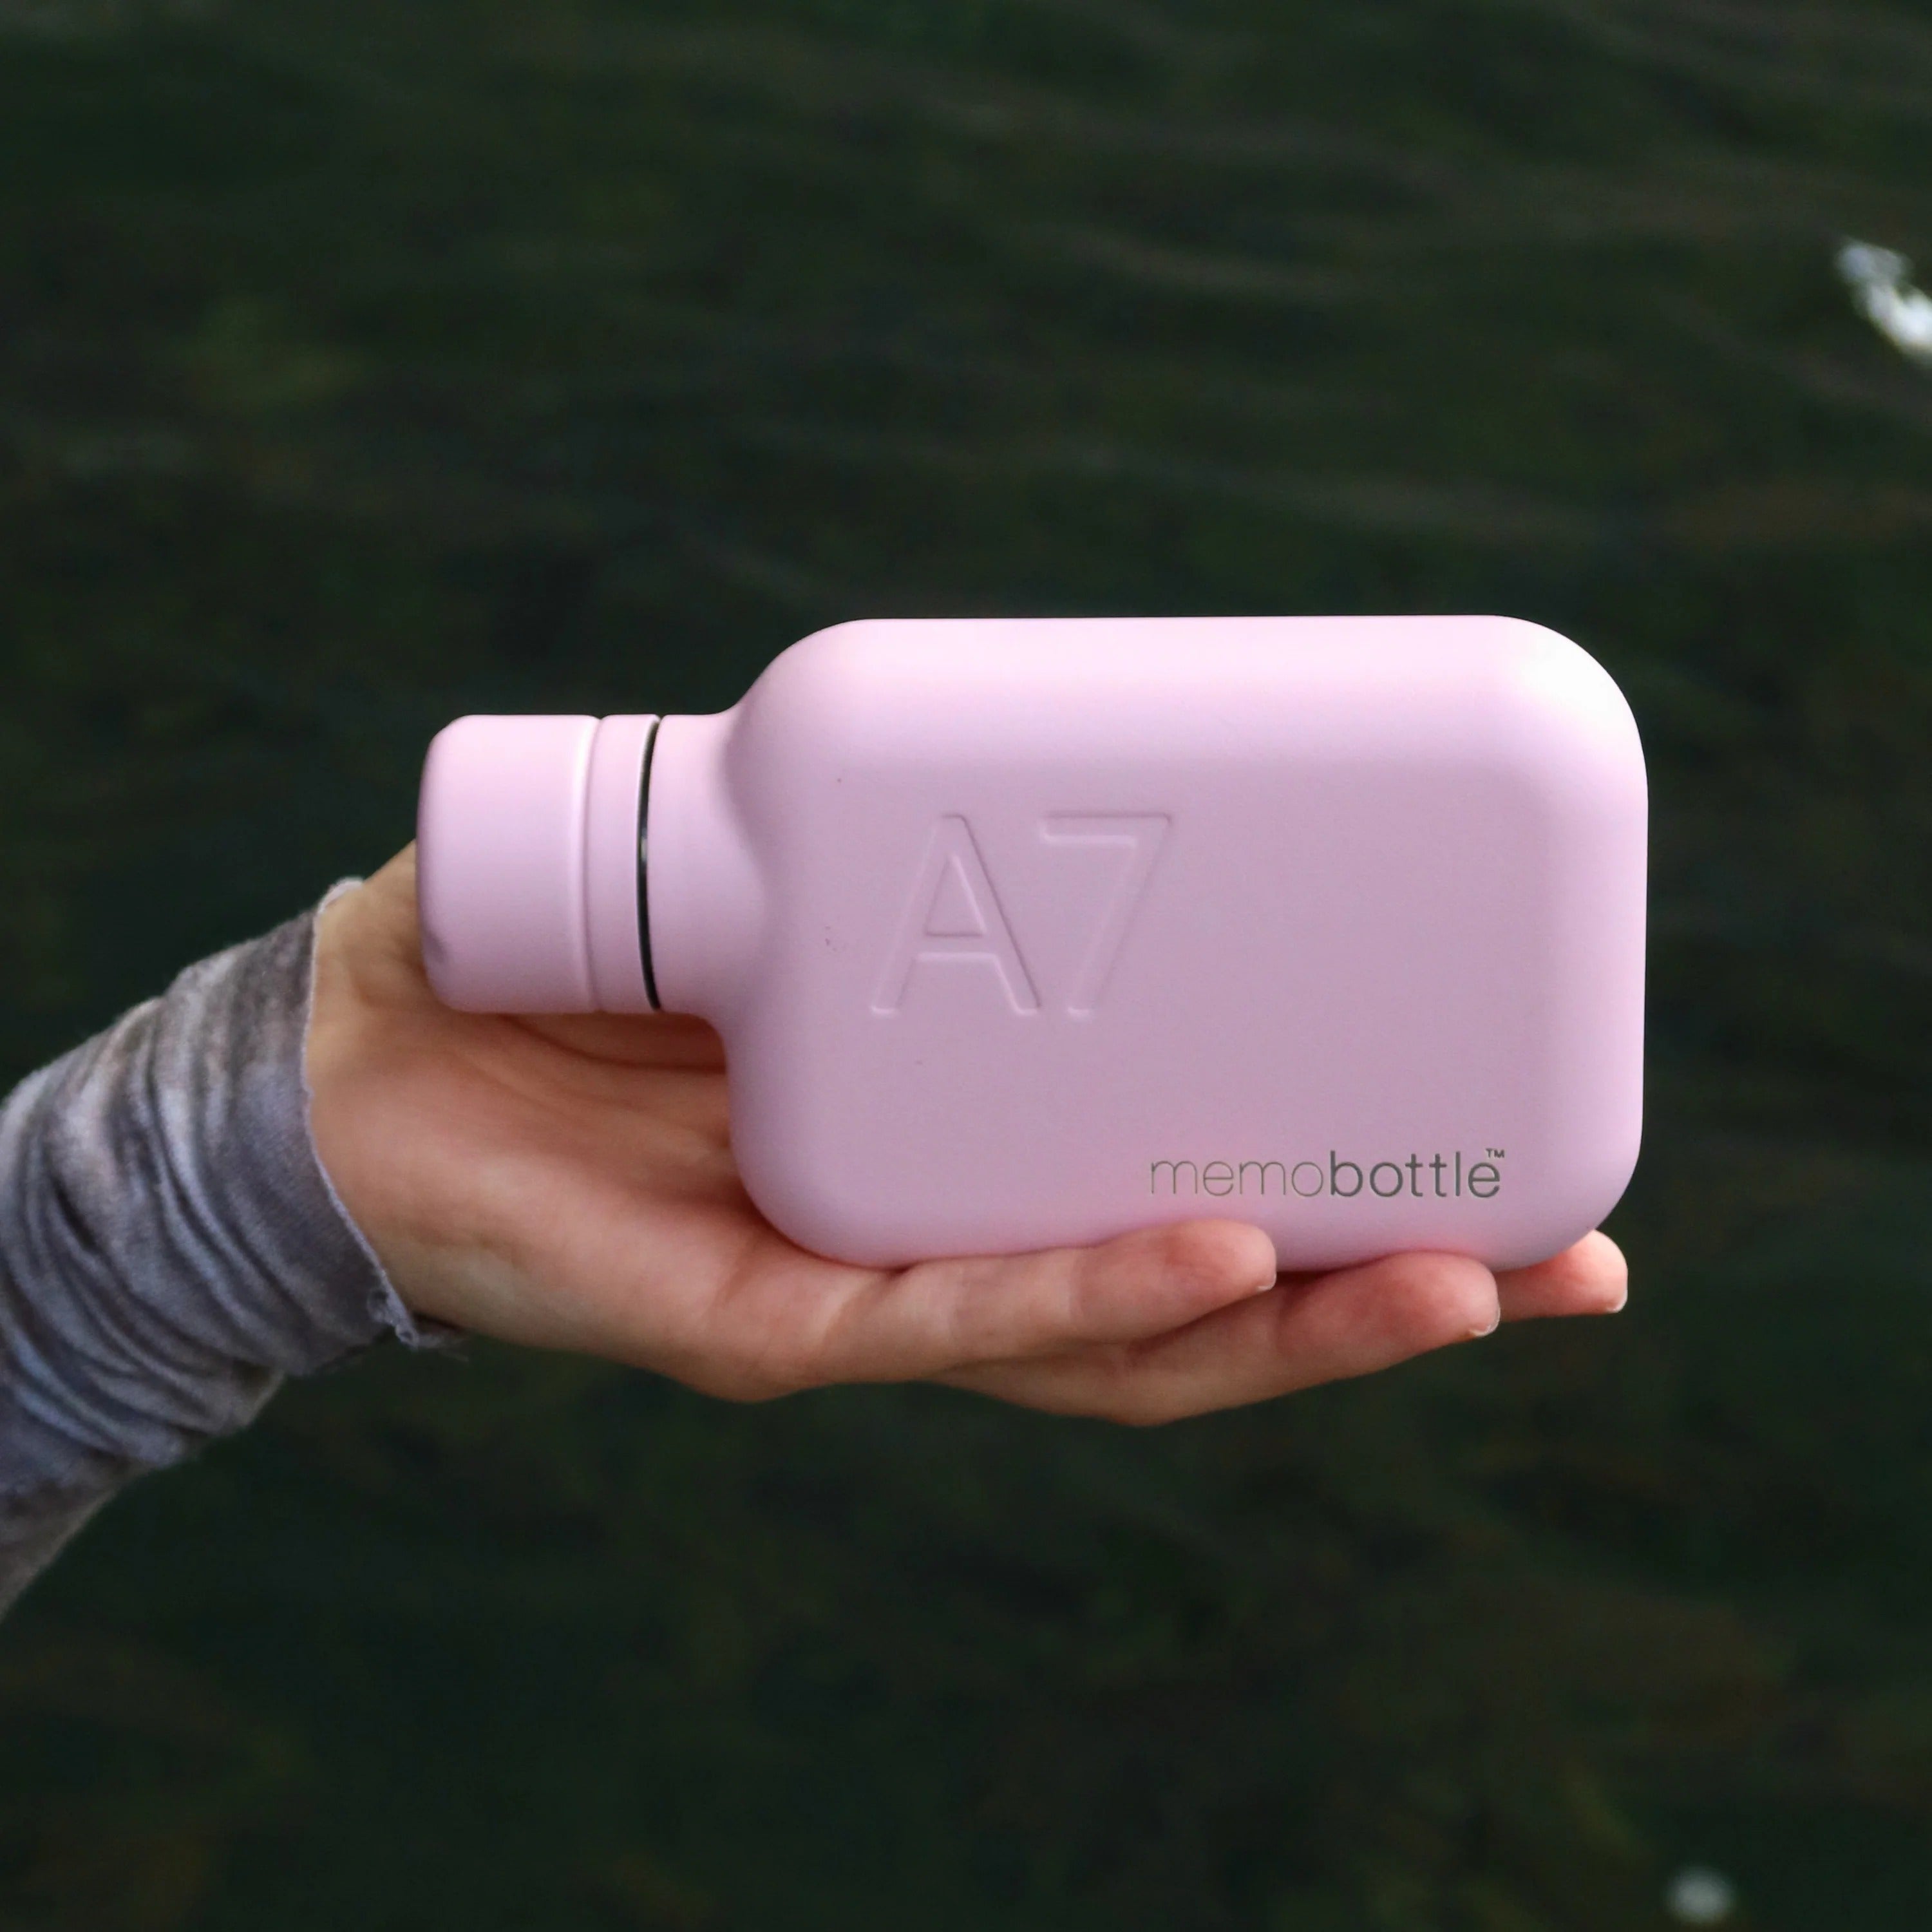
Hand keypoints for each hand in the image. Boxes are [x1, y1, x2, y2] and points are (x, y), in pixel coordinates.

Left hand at [306, 850, 1626, 1423]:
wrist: (346, 1067)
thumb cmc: (567, 973)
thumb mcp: (762, 872)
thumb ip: (882, 813)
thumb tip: (1014, 706)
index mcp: (971, 1154)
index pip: (1193, 1195)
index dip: (1357, 1191)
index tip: (1514, 1147)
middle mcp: (941, 1248)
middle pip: (1199, 1302)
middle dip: (1386, 1292)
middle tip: (1575, 1257)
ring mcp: (861, 1300)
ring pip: (1110, 1354)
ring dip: (1290, 1328)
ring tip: (1459, 1278)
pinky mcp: (759, 1323)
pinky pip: (946, 1323)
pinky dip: (1089, 1300)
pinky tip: (1219, 1254)